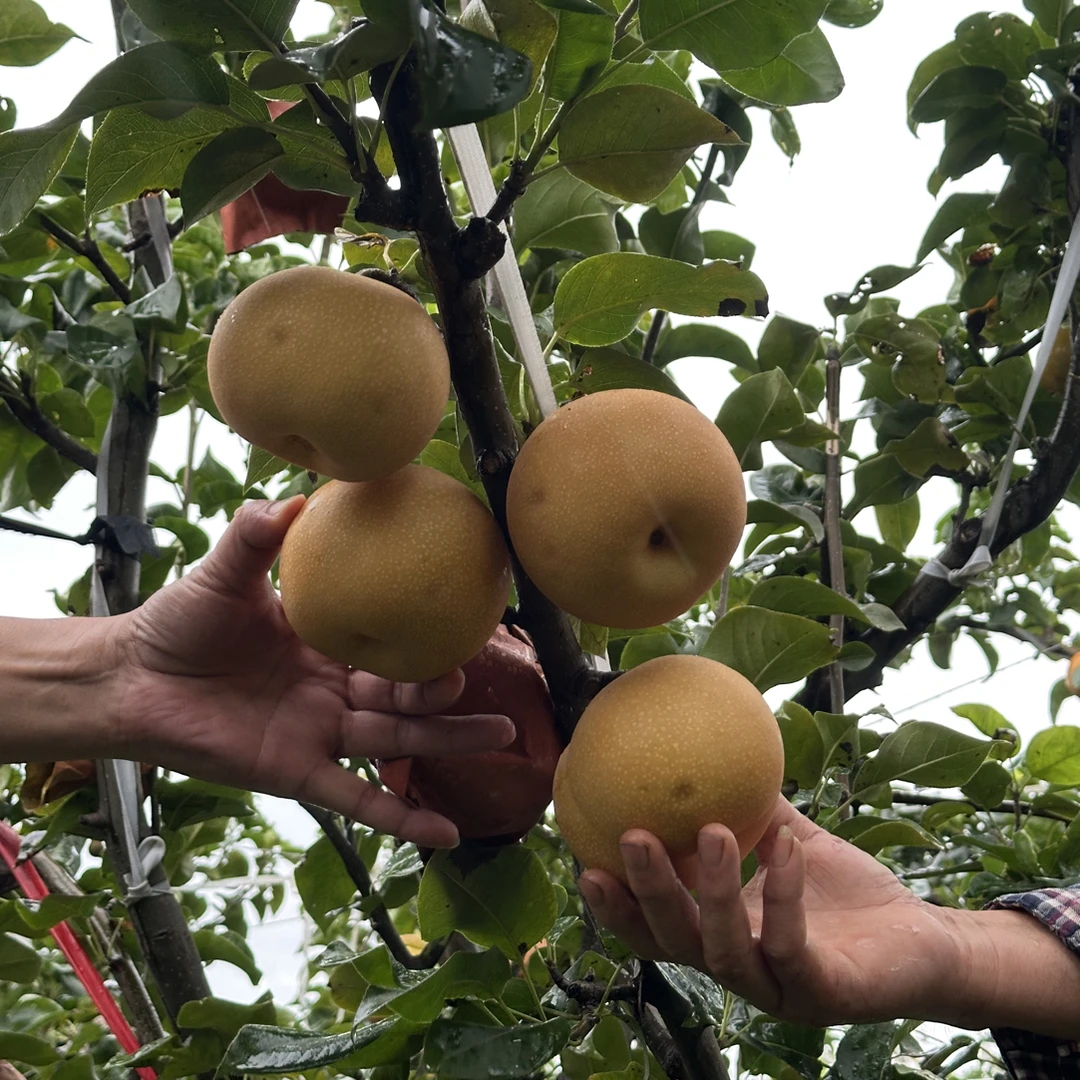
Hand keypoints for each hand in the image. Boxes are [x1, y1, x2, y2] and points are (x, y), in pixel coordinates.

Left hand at [110, 497, 514, 847]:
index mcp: (325, 644)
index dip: (428, 638)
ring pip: (395, 741)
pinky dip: (402, 817)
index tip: (470, 624)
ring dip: (447, 743)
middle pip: (404, 696)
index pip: (390, 643)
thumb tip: (294, 495)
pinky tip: (447, 835)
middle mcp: (332, 691)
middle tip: (483, 680)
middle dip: (448, 693)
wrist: (131, 679)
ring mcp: (318, 734)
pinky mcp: (297, 772)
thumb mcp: (225, 575)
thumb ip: (257, 536)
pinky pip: (357, 798)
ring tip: (502, 737)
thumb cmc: (178, 624)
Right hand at [578, 797, 963, 1026]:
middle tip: (631, 837)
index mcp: (720, 933)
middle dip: (647, 893)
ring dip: (712, 891)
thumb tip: (715, 745)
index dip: (617, 904)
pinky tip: (782, 843)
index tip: (586, 858)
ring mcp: (776, 985)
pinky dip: (782, 892)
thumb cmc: (847, 894)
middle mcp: (738, 966)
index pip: (654, 928)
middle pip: (673, 943)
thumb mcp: (789, 839)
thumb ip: (751, 806)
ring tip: (712, 831)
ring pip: (723, 950)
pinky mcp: (821, 992)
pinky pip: (791, 943)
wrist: (922, 941)